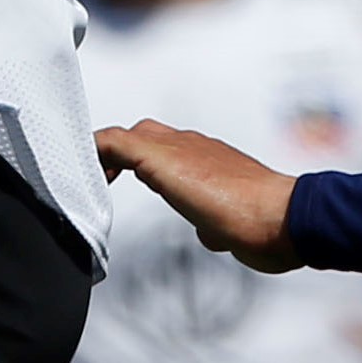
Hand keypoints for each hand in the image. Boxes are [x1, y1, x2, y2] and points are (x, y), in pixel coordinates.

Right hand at [97, 120, 300, 270]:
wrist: (280, 225)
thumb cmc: (228, 198)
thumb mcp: (165, 166)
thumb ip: (129, 148)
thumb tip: (99, 140)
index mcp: (178, 145)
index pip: (127, 137)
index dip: (100, 149)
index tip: (81, 169)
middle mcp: (193, 158)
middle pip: (148, 146)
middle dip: (120, 156)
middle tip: (98, 178)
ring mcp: (210, 183)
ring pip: (172, 171)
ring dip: (148, 175)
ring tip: (131, 189)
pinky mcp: (224, 211)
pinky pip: (196, 203)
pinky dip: (180, 204)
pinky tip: (183, 220)